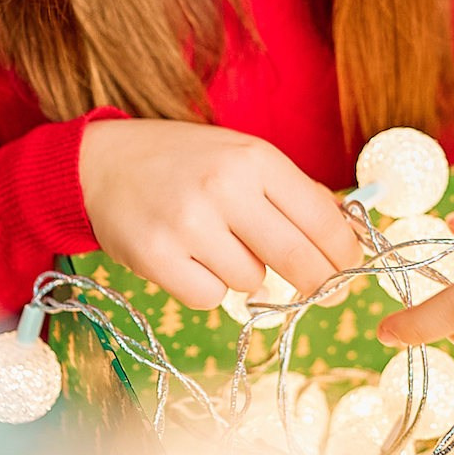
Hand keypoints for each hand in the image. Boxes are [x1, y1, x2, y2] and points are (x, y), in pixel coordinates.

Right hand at [78, 119, 363, 308]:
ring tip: (219, 246)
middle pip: (298, 259)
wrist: (103, 162)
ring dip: (246, 275)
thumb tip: (347, 238)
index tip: (350, 267)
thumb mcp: (243, 157)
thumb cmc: (186, 163)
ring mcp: (189, 223)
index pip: (322, 219)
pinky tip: (192, 260)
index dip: (345, 252)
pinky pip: (210, 297)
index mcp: (255, 158)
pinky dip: (208, 287)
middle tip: (320, 290)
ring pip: (252, 281)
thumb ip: (293, 193)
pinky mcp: (157, 256)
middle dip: (317, 283)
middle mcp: (225, 187)